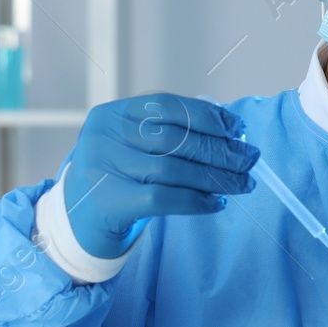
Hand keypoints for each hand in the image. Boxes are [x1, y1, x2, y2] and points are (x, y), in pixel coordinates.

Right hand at [62, 94, 258, 258]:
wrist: (78, 220)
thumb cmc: (119, 178)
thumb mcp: (137, 147)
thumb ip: (173, 136)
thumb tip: (233, 136)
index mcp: (113, 112)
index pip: (168, 107)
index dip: (208, 117)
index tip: (238, 130)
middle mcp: (104, 135)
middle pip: (175, 138)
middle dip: (219, 149)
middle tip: (249, 159)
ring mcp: (102, 167)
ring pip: (173, 169)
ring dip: (216, 177)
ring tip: (242, 184)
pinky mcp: (108, 200)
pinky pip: (164, 198)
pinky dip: (196, 201)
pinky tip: (216, 203)